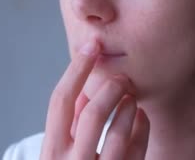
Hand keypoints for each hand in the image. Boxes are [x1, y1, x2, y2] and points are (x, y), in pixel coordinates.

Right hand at [40, 40, 149, 158]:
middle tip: (122, 78)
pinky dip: (142, 129)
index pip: (61, 101)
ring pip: (118, 134)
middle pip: (93, 114)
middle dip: (110, 89)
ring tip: (131, 96)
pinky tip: (142, 116)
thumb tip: (82, 88)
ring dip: (128, 107)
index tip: (92, 45)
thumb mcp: (60, 154)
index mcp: (52, 153)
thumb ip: (68, 126)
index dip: (77, 69)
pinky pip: (137, 152)